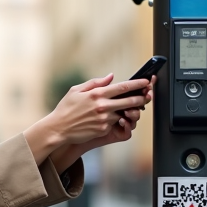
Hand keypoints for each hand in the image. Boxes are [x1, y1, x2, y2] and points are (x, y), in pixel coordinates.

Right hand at [24, 73, 151, 165]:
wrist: (58, 128)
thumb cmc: (66, 108)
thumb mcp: (76, 90)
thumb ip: (95, 82)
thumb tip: (111, 77)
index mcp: (97, 94)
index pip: (123, 87)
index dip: (138, 84)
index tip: (146, 81)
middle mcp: (102, 106)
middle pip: (130, 101)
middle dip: (142, 98)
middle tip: (148, 95)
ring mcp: (104, 119)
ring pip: (124, 113)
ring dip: (128, 111)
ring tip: (130, 107)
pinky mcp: (103, 129)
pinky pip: (115, 123)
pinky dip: (116, 120)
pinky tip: (112, 118)